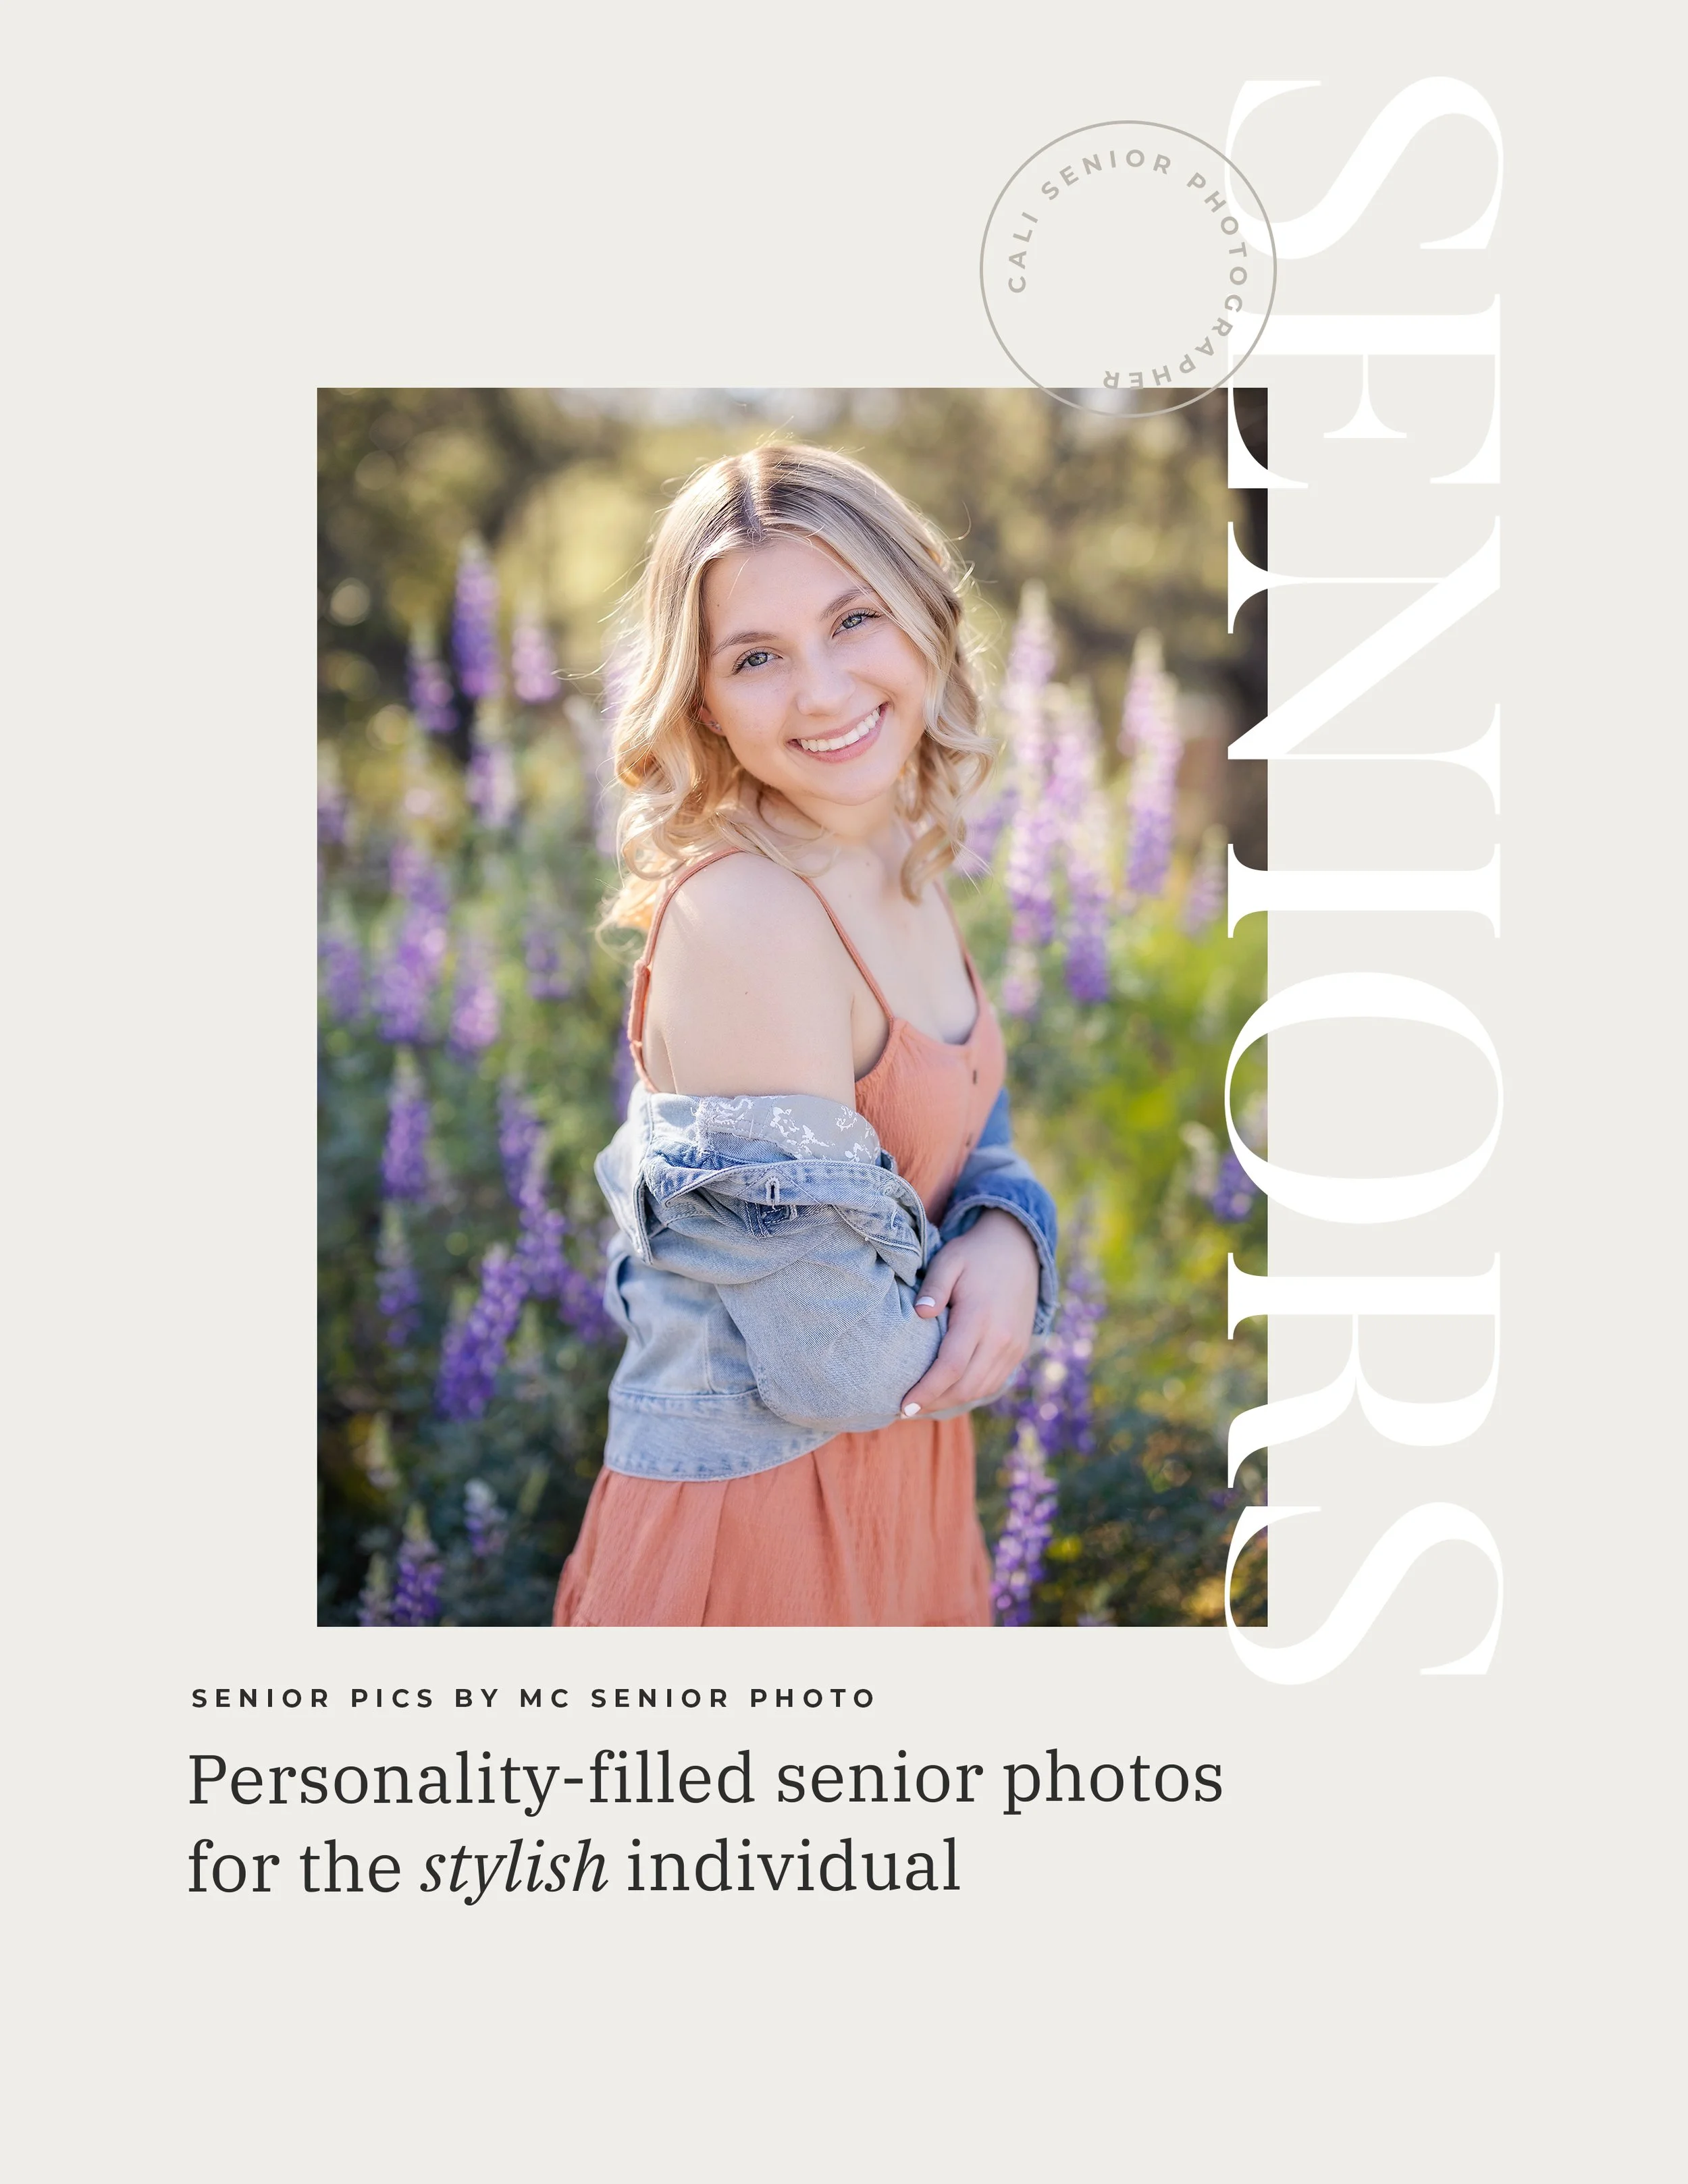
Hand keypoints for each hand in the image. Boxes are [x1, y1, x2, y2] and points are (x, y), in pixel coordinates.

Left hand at [899, 1210, 1038, 1416]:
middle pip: (966, 1386)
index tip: (902, 1406)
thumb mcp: (949, 1260)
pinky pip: (994, 1382)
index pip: (950, 1366)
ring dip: (951, 1402)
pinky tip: (948, 1393)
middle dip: (934, 1404)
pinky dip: (970, 1393)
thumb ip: (933, 1286)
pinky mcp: (1018, 1350)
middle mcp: (1001, 1338)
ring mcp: (1013, 1346)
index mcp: (980, 1316)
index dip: (926, 1391)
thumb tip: (920, 1313)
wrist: (1019, 1249)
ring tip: (922, 1406)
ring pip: (981, 1389)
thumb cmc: (974, 1255)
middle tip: (905, 1411)